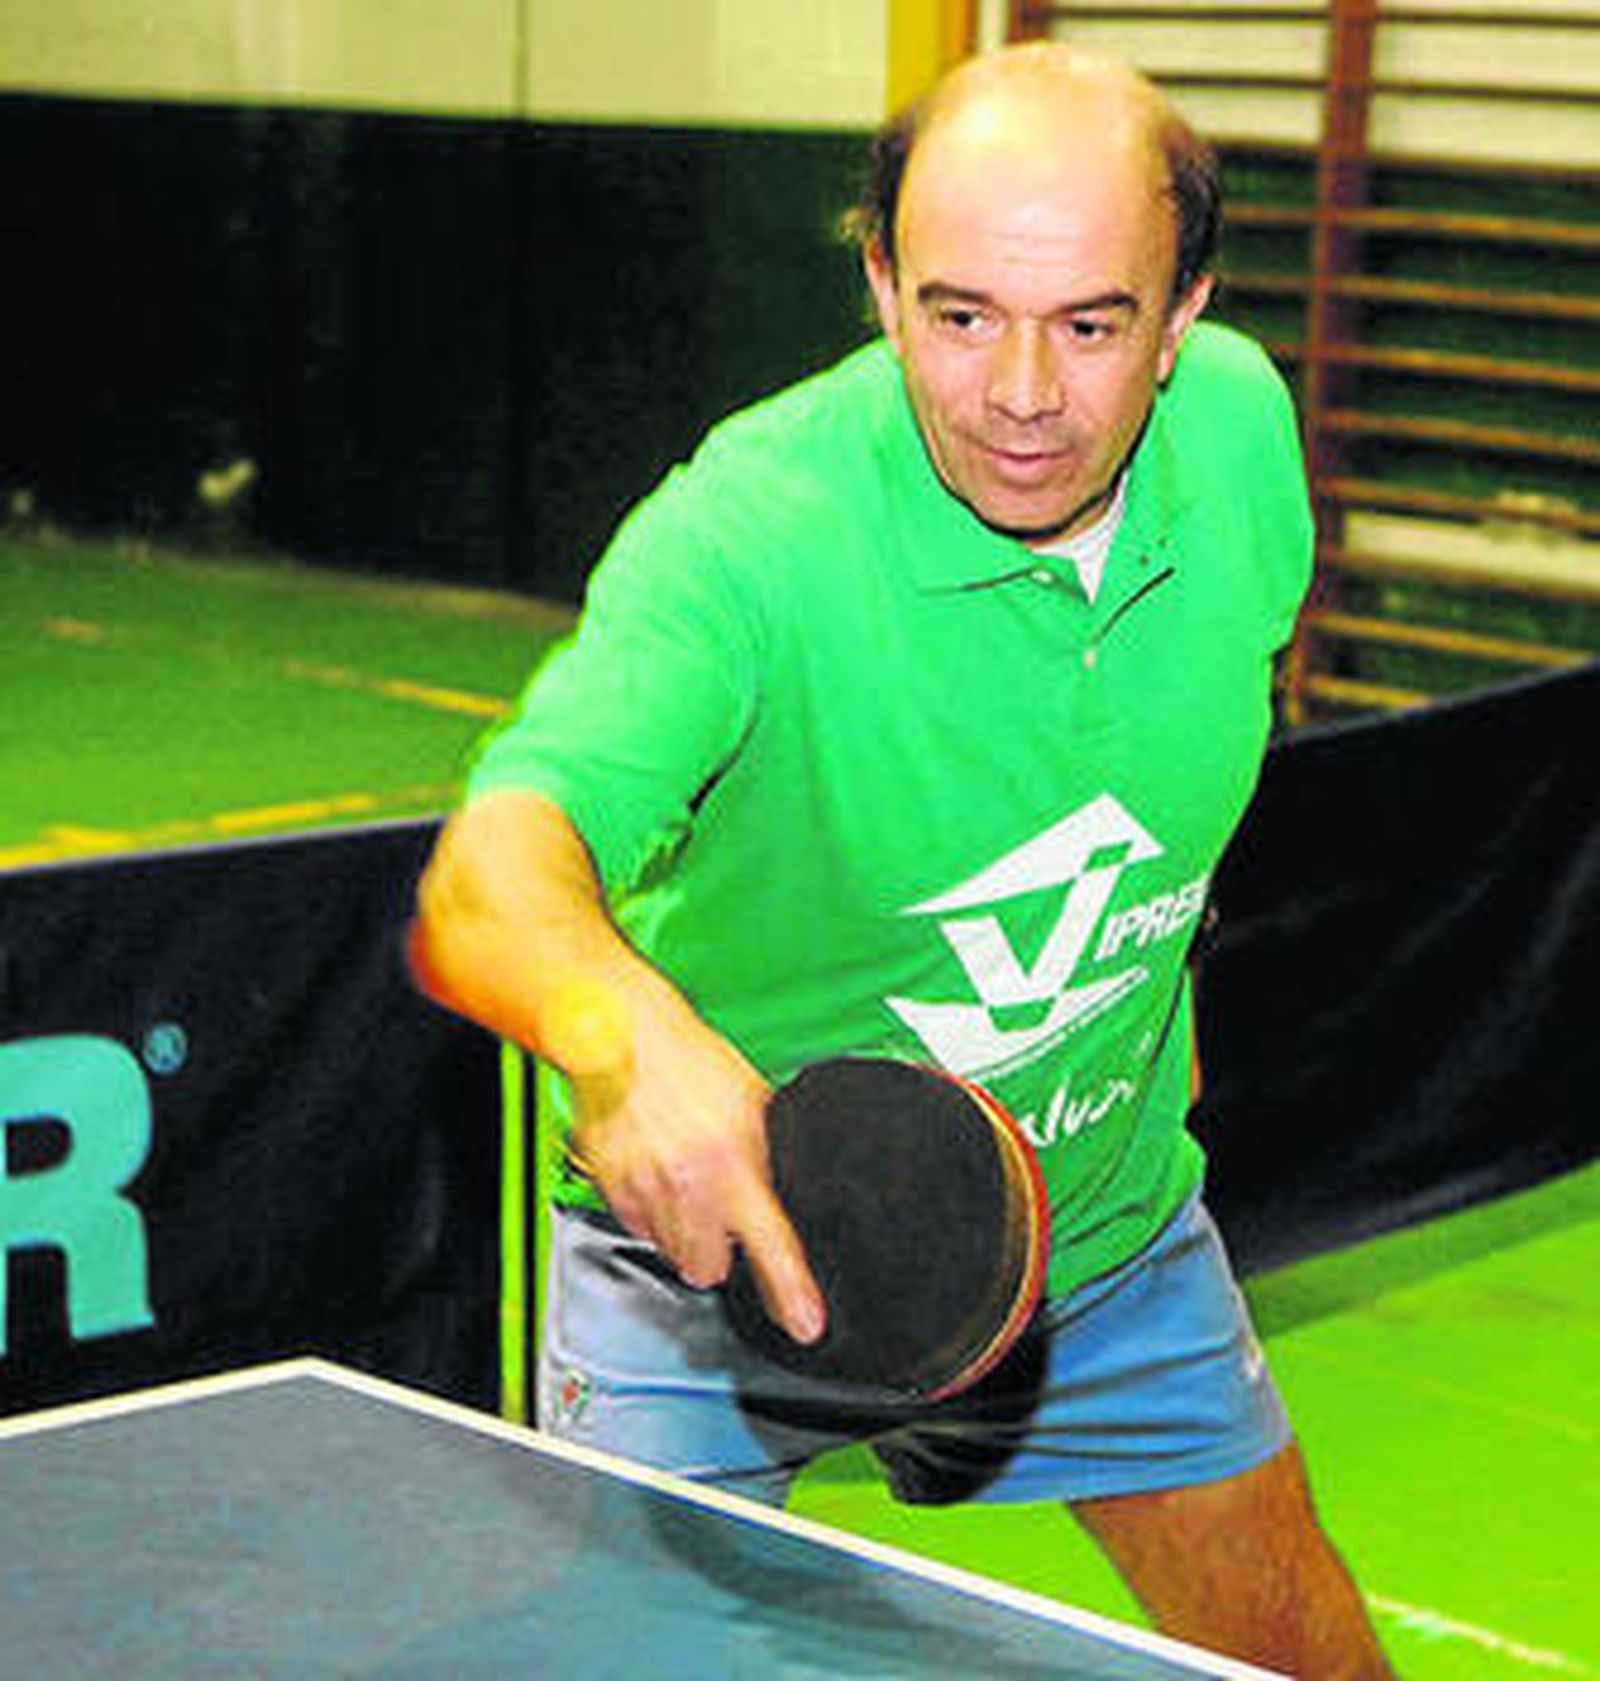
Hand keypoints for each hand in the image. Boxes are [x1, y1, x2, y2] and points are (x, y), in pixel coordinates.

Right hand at [554, 979, 825, 1346]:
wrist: (626, 1034)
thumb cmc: (690, 1059)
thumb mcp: (753, 1102)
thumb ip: (768, 1154)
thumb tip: (783, 1192)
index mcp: (735, 1160)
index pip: (771, 1244)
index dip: (791, 1292)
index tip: (806, 1324)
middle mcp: (691, 1182)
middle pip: (708, 1269)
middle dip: (716, 1252)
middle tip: (717, 1213)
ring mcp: (646, 1188)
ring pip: (671, 1252)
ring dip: (683, 1233)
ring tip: (685, 1183)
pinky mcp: (612, 1187)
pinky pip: (638, 1228)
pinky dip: (649, 1213)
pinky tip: (656, 1173)